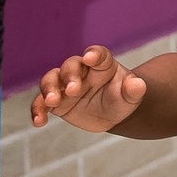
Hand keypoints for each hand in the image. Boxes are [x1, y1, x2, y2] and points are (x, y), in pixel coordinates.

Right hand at [31, 46, 146, 133]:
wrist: (112, 113)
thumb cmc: (122, 98)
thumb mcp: (131, 96)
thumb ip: (134, 90)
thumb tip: (139, 85)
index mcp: (101, 64)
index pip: (97, 54)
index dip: (93, 54)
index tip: (90, 58)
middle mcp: (80, 70)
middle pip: (70, 66)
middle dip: (69, 76)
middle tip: (73, 89)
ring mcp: (65, 84)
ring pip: (51, 80)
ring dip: (49, 89)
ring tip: (52, 102)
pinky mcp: (56, 101)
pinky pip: (42, 103)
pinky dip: (38, 110)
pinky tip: (38, 122)